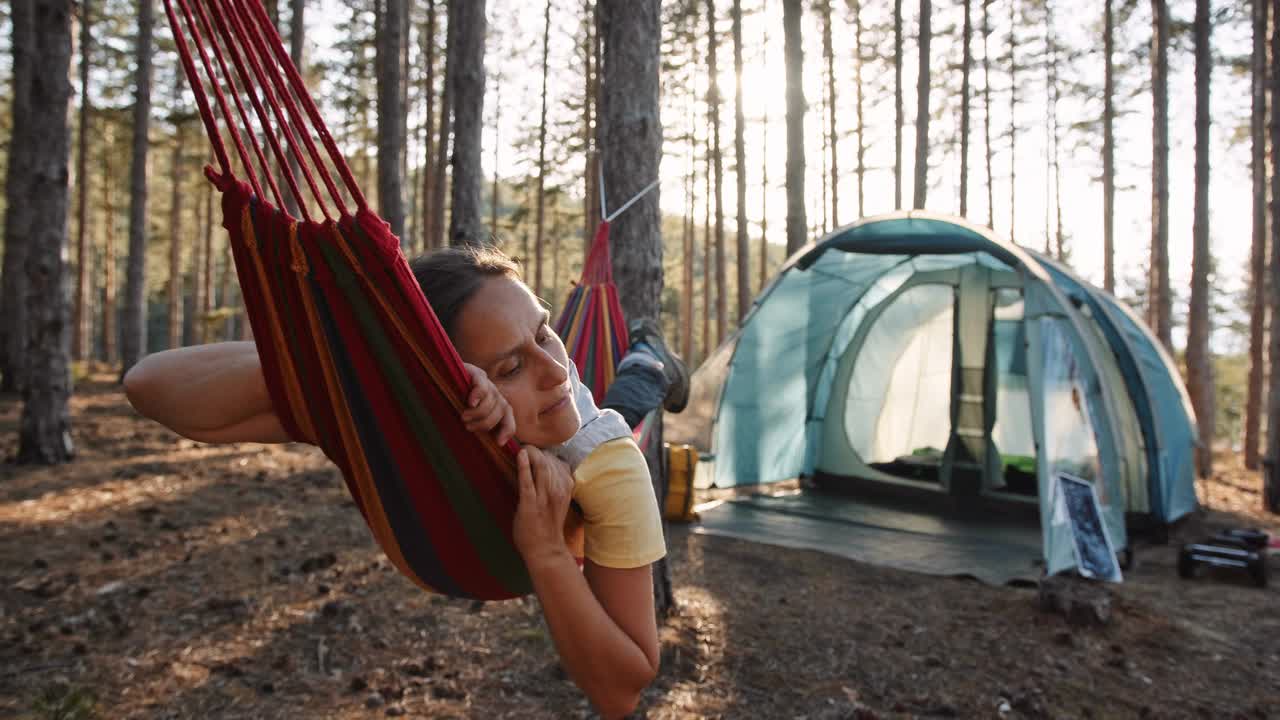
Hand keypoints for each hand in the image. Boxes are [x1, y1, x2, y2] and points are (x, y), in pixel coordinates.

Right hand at [461, 363, 515, 444]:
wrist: (442, 380)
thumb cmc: (454, 405)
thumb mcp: (469, 420)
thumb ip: (478, 428)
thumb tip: (490, 444)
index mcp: (497, 406)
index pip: (509, 419)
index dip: (507, 430)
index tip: (499, 442)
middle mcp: (495, 395)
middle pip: (500, 411)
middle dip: (484, 423)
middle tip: (468, 426)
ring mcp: (488, 383)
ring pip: (491, 401)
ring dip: (477, 413)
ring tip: (464, 416)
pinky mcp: (477, 374)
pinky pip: (482, 386)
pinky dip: (478, 395)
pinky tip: (470, 402)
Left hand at [514, 446, 574, 565]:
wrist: (545, 549)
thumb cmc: (548, 525)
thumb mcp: (557, 501)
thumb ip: (553, 484)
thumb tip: (542, 467)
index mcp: (566, 488)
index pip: (559, 462)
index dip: (547, 454)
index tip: (537, 451)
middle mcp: (558, 490)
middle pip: (550, 461)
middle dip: (537, 451)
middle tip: (526, 446)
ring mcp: (545, 497)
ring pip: (542, 468)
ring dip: (531, 455)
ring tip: (522, 449)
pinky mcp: (531, 505)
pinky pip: (528, 482)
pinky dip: (524, 467)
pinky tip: (520, 455)